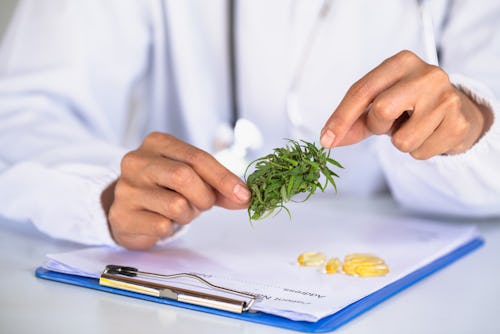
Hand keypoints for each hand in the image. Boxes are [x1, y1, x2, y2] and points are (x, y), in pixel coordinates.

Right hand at [101, 132, 250, 249]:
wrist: (130, 209)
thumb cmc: (166, 189)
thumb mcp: (193, 178)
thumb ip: (219, 186)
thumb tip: (245, 197)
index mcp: (158, 143)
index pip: (197, 157)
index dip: (224, 178)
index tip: (243, 194)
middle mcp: (137, 160)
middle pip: (184, 176)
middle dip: (204, 196)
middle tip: (205, 204)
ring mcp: (126, 188)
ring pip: (175, 204)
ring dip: (188, 214)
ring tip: (180, 211)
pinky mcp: (121, 215)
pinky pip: (162, 226)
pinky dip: (171, 228)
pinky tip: (162, 221)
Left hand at [320, 50, 492, 158]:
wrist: (455, 111)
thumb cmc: (409, 105)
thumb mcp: (379, 105)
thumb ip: (353, 121)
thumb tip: (328, 140)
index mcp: (400, 62)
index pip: (361, 91)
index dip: (340, 118)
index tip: (325, 140)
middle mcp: (426, 74)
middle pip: (381, 111)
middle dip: (377, 126)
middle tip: (389, 123)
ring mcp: (446, 97)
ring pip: (402, 140)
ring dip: (401, 142)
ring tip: (413, 127)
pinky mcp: (458, 122)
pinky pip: (421, 153)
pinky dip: (419, 150)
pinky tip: (429, 135)